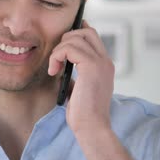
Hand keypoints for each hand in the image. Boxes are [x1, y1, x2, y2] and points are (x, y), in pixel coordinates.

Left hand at [48, 20, 114, 135]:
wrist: (92, 127)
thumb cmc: (84, 114)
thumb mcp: (79, 88)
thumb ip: (75, 74)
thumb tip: (62, 64)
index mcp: (105, 66)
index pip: (93, 37)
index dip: (76, 33)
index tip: (62, 41)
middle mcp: (105, 61)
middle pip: (86, 32)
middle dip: (66, 39)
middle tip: (57, 59)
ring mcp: (100, 62)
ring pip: (75, 37)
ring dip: (59, 50)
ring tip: (54, 68)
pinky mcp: (91, 66)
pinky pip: (69, 48)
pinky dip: (57, 56)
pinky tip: (54, 71)